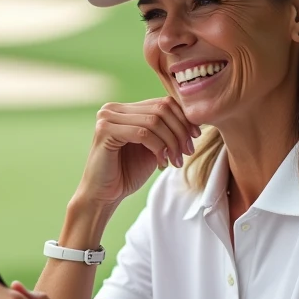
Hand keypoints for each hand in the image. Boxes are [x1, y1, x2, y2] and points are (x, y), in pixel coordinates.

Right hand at [77, 97, 200, 206]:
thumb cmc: (127, 173)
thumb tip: (195, 119)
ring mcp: (107, 118)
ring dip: (171, 142)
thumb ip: (166, 131)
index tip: (195, 137)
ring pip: (154, 121)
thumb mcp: (153, 147)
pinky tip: (161, 163)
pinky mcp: (105, 131)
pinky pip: (142, 133)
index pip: (162, 102)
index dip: (183, 118)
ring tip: (175, 161)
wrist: (103, 196)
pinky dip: (158, 148)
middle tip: (187, 152)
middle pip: (161, 109)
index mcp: (124, 109)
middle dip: (180, 131)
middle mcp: (113, 108)